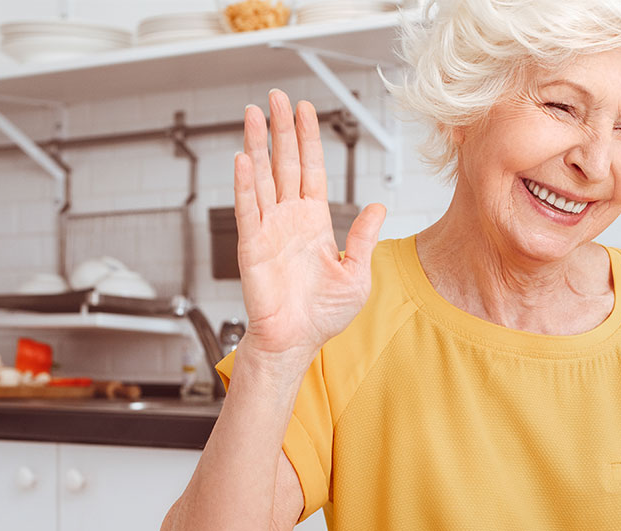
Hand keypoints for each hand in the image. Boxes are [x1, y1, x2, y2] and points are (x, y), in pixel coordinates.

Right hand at [233, 90, 386, 364]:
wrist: (296, 342)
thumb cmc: (323, 316)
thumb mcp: (357, 273)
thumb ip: (363, 237)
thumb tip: (378, 206)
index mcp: (314, 223)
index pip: (312, 170)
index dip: (309, 140)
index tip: (306, 111)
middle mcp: (290, 220)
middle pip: (285, 163)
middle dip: (282, 129)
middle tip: (277, 97)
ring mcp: (269, 230)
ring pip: (262, 177)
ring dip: (257, 145)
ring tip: (254, 114)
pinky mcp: (252, 246)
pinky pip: (248, 209)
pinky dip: (244, 183)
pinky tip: (243, 159)